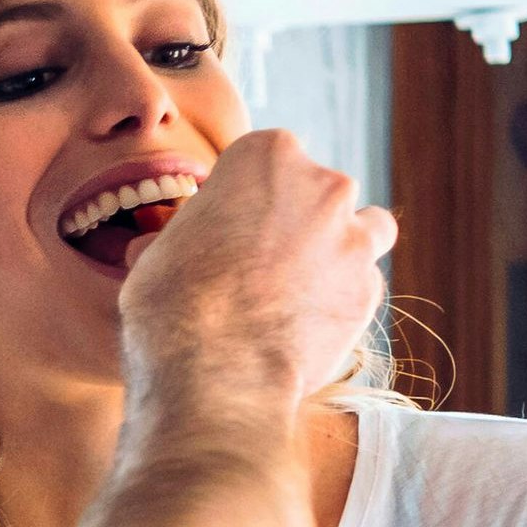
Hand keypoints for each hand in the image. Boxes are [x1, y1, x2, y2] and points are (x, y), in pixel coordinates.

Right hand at [118, 128, 394, 411]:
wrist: (214, 370)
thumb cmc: (172, 305)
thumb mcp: (158, 250)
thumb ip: (187, 234)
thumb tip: (170, 248)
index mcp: (266, 156)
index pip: (264, 162)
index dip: (245, 197)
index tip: (228, 227)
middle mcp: (322, 185)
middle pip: (320, 192)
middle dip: (298, 220)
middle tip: (262, 262)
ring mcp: (354, 238)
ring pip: (366, 229)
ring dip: (341, 248)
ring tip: (302, 286)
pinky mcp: (368, 290)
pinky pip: (361, 287)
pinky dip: (340, 301)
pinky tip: (305, 326)